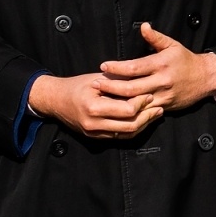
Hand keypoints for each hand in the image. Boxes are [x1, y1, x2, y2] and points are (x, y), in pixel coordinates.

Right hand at [28, 72, 162, 138]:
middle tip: (159, 107)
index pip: (127, 110)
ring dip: (143, 125)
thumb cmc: (78, 85)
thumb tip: (142, 79)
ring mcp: (94, 133)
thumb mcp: (97, 78)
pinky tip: (142, 121)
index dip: (142, 103)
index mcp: (94, 107)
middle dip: (147, 116)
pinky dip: (133, 130)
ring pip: (126, 134)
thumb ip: (119, 81)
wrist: (56, 100)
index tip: (150, 94)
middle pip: (130, 125)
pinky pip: (119, 136)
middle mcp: (94, 123)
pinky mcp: (95, 137)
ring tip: (155, 114)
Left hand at [98, 23, 215, 112]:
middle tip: (96, 84)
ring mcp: (163, 96)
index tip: (104, 66)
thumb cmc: (186, 60)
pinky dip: (130, 110)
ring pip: (136, 102)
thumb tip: (143, 26)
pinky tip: (118, 108)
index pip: (134, 67)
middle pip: (131, 87)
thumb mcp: (172, 45)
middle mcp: (161, 81)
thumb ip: (155, 37)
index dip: (117, 67)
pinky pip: (144, 111)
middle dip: (111, 86)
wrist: (205, 78)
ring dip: (117, 100)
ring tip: (102, 97)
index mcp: (161, 64)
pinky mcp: (164, 107)